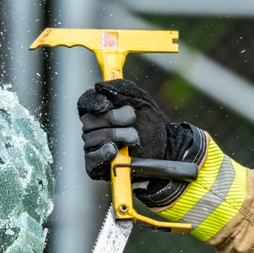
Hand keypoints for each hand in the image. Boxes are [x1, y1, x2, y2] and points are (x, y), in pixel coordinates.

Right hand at [77, 79, 204, 206]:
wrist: (166, 151)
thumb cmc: (151, 124)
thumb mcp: (140, 100)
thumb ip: (120, 90)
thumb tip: (99, 86)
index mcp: (101, 109)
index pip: (86, 102)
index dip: (93, 102)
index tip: (106, 104)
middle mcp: (93, 128)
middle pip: (89, 121)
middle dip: (112, 119)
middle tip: (132, 120)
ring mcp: (93, 147)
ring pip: (91, 139)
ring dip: (115, 136)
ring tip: (134, 138)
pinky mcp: (96, 166)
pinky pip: (91, 160)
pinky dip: (102, 154)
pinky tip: (113, 150)